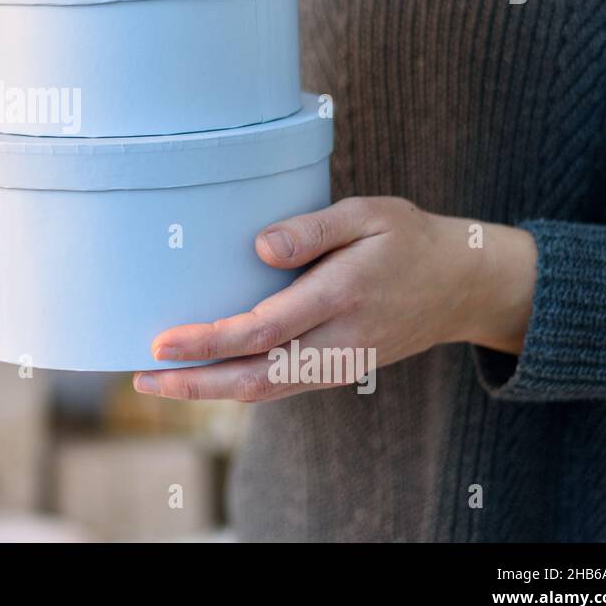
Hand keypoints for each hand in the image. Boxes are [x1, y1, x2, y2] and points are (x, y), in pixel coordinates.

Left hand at [133, 196, 536, 401]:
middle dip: (195, 384)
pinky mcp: (339, 369)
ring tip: (159, 382)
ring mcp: (340, 363)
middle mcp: (339, 340)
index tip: (162, 342)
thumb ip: (314, 228)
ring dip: (209, 391)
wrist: (463, 285)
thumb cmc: (409, 238)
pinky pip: (281, 387)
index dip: (208, 342)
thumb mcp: (370, 213)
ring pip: (266, 391)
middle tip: (142, 379)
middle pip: (256, 378)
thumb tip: (260, 246)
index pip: (262, 331)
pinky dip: (238, 387)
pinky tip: (205, 378)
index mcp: (342, 297)